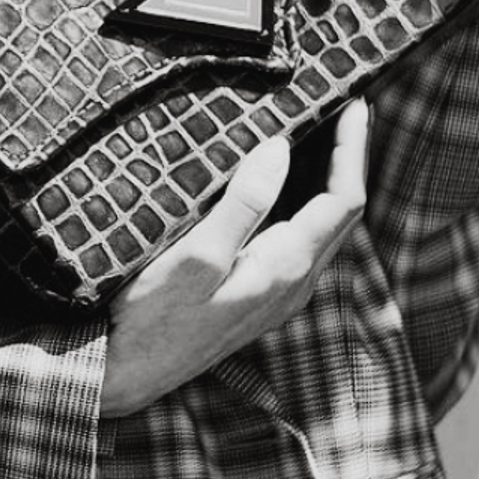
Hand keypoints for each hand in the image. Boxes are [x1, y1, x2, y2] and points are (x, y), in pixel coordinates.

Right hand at [99, 101, 368, 417]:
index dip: (352, 150)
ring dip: (326, 180)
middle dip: (347, 159)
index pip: (343, 201)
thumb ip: (243, 203)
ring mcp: (278, 296)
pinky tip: (281, 185)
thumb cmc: (152, 318)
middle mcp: (293, 286)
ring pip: (322, 229)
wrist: (123, 375)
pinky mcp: (258, 299)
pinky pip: (299, 241)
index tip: (354, 103)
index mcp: (286, 269)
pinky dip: (303, 203)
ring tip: (319, 136)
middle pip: (341, 213)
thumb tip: (281, 149)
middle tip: (342, 109)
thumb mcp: (196, 255)